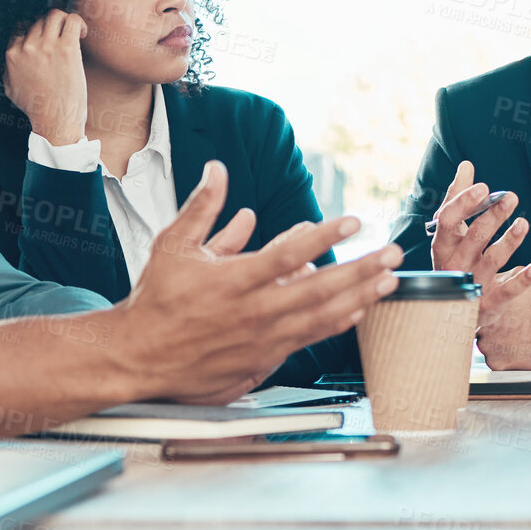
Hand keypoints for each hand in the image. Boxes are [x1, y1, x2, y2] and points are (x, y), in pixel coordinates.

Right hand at [4, 9, 88, 144]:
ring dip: (64, 20)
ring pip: (54, 15)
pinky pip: (71, 20)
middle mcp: (27, 46)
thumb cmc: (36, 107)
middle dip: (51, 27)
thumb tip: (10, 62)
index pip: (21, 29)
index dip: (36, 32)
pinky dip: (78, 22)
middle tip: (63, 37)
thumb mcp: (10, 88)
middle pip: (39, 21)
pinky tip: (82, 33)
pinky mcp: (66, 48)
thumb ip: (8, 71)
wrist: (55, 118)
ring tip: (74, 32)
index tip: (47, 39)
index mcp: (12, 54)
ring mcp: (47, 46)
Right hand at [105, 160, 403, 404]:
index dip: (324, 235)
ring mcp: (262, 338)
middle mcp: (253, 311)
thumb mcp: (172, 245)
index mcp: (232, 280)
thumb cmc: (155, 301)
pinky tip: (359, 308)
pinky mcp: (265, 358)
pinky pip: (310, 338)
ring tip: (389, 280)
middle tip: (393, 253)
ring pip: (322, 317)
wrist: (137, 358)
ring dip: (361, 296)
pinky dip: (338, 322)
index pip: (288, 254)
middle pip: (319, 289)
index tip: (354, 221)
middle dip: (361, 269)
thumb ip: (202, 207)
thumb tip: (218, 170)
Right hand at [429, 160, 530, 318]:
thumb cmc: (455, 261)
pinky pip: (507, 291)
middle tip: (510, 197)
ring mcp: (472, 285)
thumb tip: (466, 166)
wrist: (451, 311)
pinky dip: (521, 280)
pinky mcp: (489, 304)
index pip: (448, 221)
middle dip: (492, 216)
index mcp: (442, 245)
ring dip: (509, 242)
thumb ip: (458, 198)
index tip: (483, 187)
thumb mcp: (452, 233)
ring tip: (523, 223)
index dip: (465, 203)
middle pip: (474, 238)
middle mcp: (454, 265)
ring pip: (492, 261)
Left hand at [475, 276, 530, 369]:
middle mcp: (483, 323)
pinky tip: (518, 346)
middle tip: (508, 323)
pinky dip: (503, 355)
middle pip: (475, 326)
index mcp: (485, 301)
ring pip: (484, 344)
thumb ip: (495, 279)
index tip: (486, 310)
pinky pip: (493, 359)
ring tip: (517, 334)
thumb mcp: (518, 275)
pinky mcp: (496, 362)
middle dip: (488, 325)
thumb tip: (483, 278)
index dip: (478, 309)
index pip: (468, 306)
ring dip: (495, 341)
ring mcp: (488, 345)